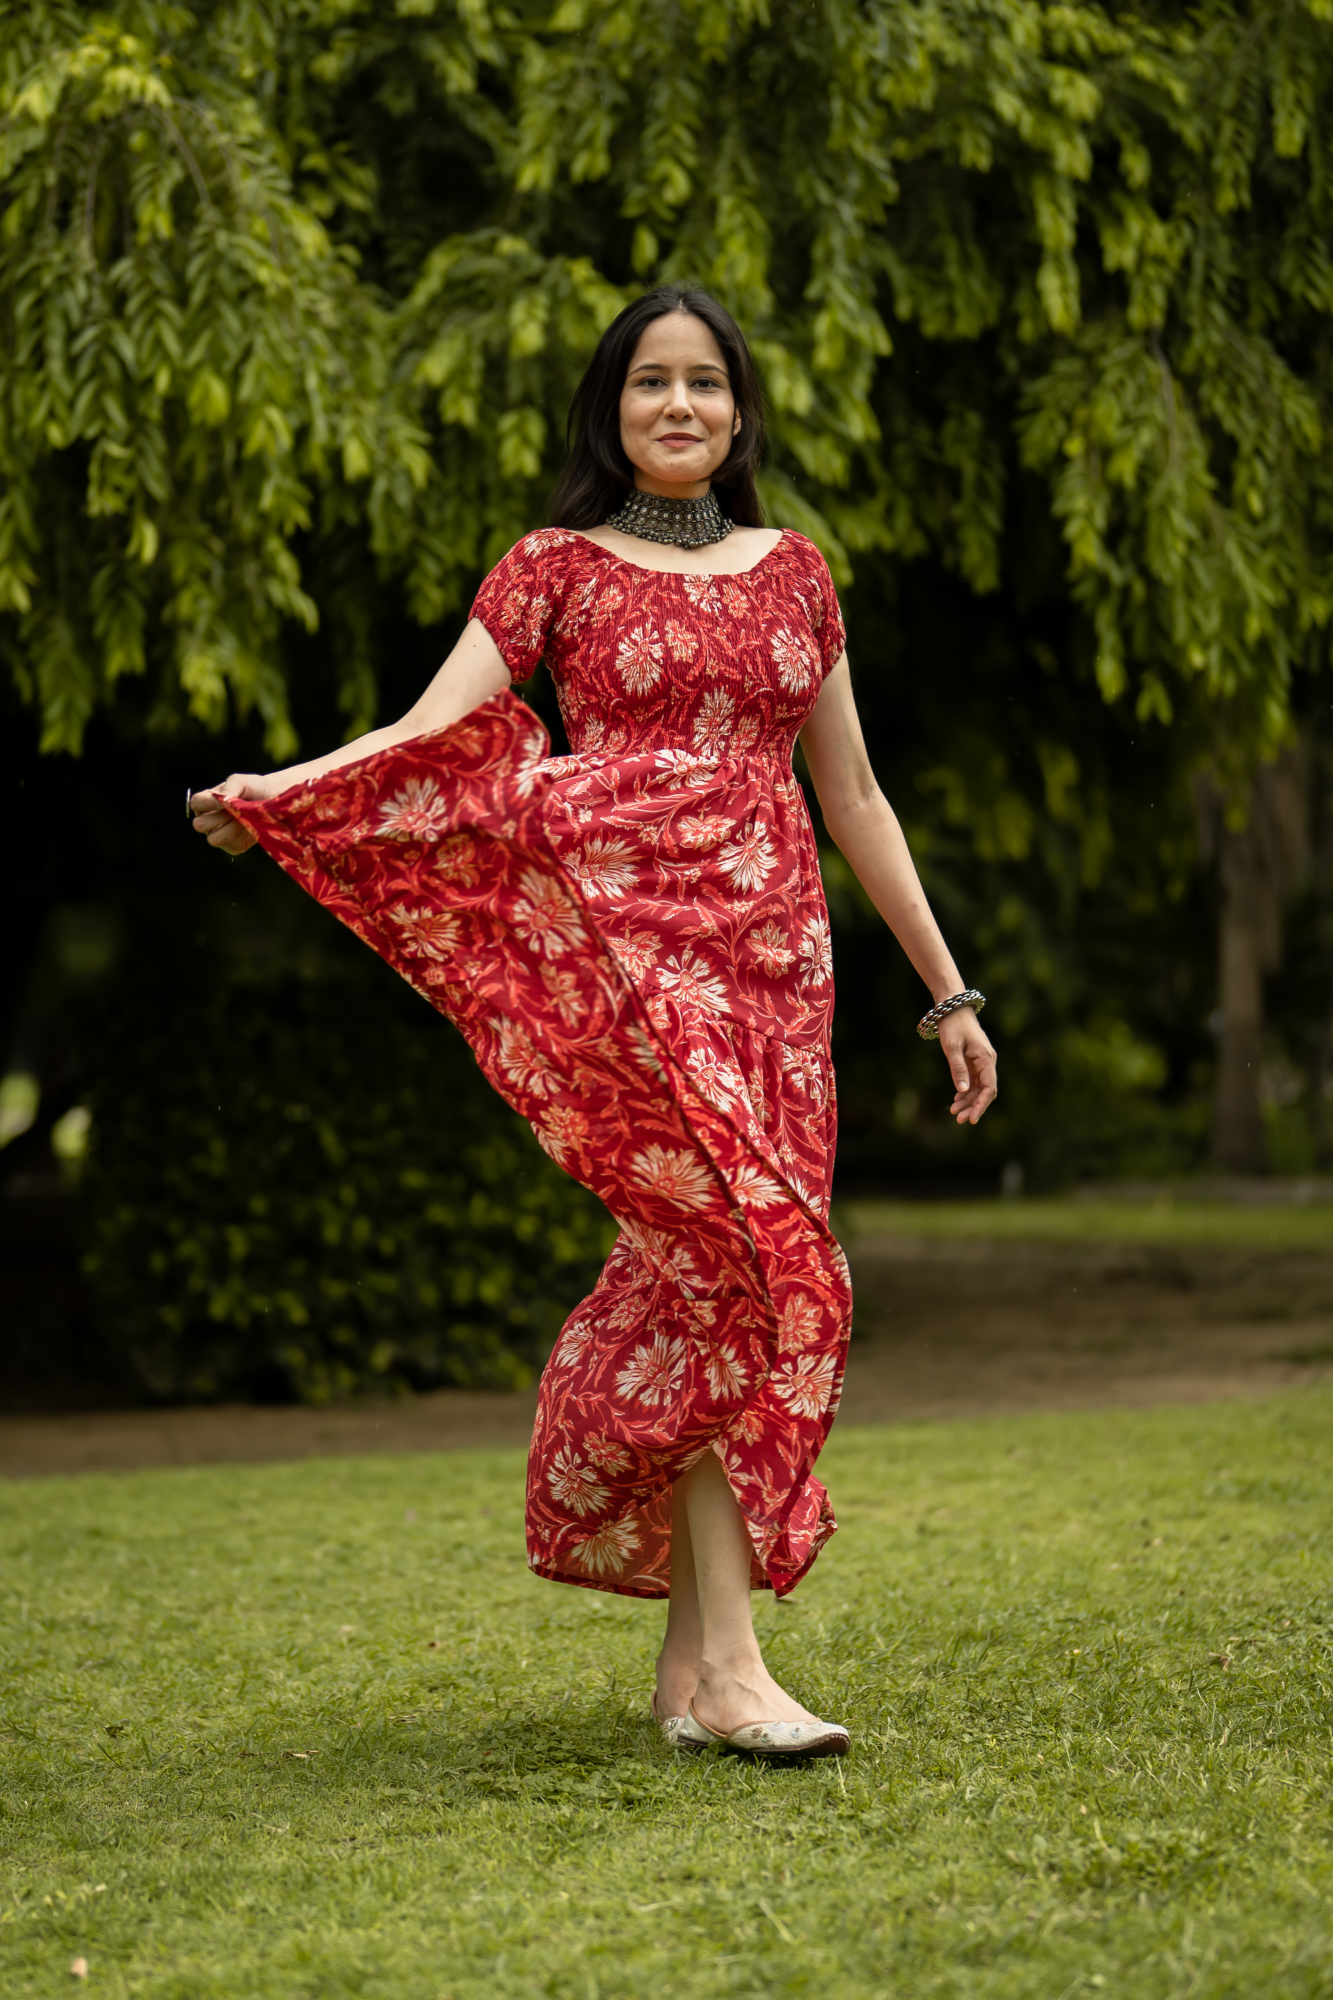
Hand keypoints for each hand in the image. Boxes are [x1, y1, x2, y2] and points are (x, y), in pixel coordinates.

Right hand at [188, 774, 274, 854]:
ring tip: (244, 819)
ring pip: (213, 839)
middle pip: (199, 825)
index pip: (196, 803)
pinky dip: (243, 837)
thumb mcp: (242, 781)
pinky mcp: (234, 846)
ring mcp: (220, 834)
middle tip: (235, 811)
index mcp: (207, 801)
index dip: (208, 803)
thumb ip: (230, 787)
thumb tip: (221, 800)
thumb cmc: (256, 788)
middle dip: (219, 818)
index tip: (226, 800)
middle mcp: (210, 819)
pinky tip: (251, 827)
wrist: (276, 801)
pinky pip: (232, 846)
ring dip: (230, 829)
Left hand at [938, 1008, 996, 1124]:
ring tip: (954, 1112)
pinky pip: (974, 1081)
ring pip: (979, 1088)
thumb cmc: (953, 1025)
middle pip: (985, 1091)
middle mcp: (988, 1062)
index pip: (989, 1088)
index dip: (981, 1105)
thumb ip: (958, 1069)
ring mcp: (982, 1062)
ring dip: (969, 1101)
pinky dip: (966, 1092)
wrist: (953, 1008)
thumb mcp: (952, 1047)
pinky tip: (957, 1100)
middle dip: (973, 1106)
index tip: (972, 1119)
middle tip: (959, 1119)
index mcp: (986, 1059)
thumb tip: (964, 1092)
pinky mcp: (975, 1062)